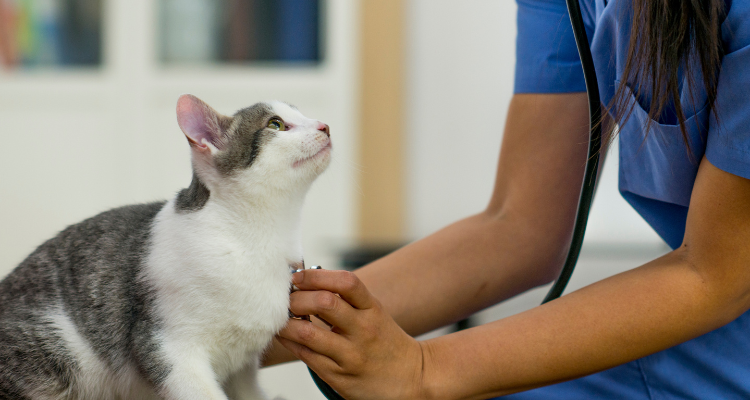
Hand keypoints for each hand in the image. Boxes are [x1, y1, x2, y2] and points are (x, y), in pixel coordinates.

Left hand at [278, 269, 427, 399]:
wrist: (412, 378)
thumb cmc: (384, 341)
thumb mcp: (373, 314)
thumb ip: (345, 300)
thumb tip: (305, 283)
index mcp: (372, 309)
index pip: (346, 282)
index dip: (317, 275)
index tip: (298, 276)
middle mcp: (364, 330)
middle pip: (324, 303)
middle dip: (297, 298)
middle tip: (285, 299)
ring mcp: (351, 355)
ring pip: (308, 333)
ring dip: (286, 322)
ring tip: (280, 318)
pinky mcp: (339, 377)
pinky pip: (306, 356)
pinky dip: (290, 342)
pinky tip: (286, 335)